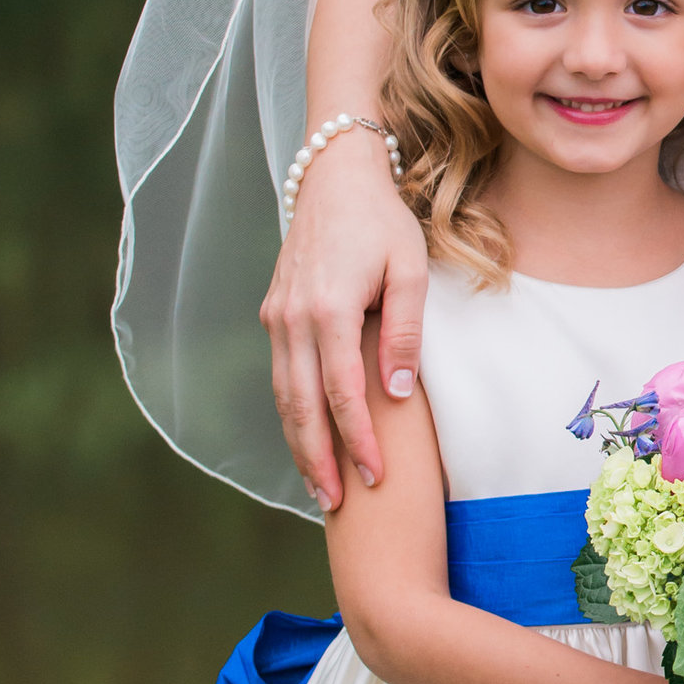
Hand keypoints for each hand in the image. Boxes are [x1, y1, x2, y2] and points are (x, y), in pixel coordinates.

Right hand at [260, 129, 429, 508]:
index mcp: (328, 309)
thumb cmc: (383, 221)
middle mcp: (292, 319)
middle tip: (337, 505)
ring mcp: (276, 317)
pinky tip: (307, 439)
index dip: (357, 440)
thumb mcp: (410, 270)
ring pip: (282, 396)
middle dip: (318, 459)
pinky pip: (280, 375)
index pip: (341, 394)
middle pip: (300, 407)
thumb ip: (405, 333)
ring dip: (299, 444)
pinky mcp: (273, 314)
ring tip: (319, 486)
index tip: (376, 478)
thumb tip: (398, 394)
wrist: (333, 177)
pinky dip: (291, 413)